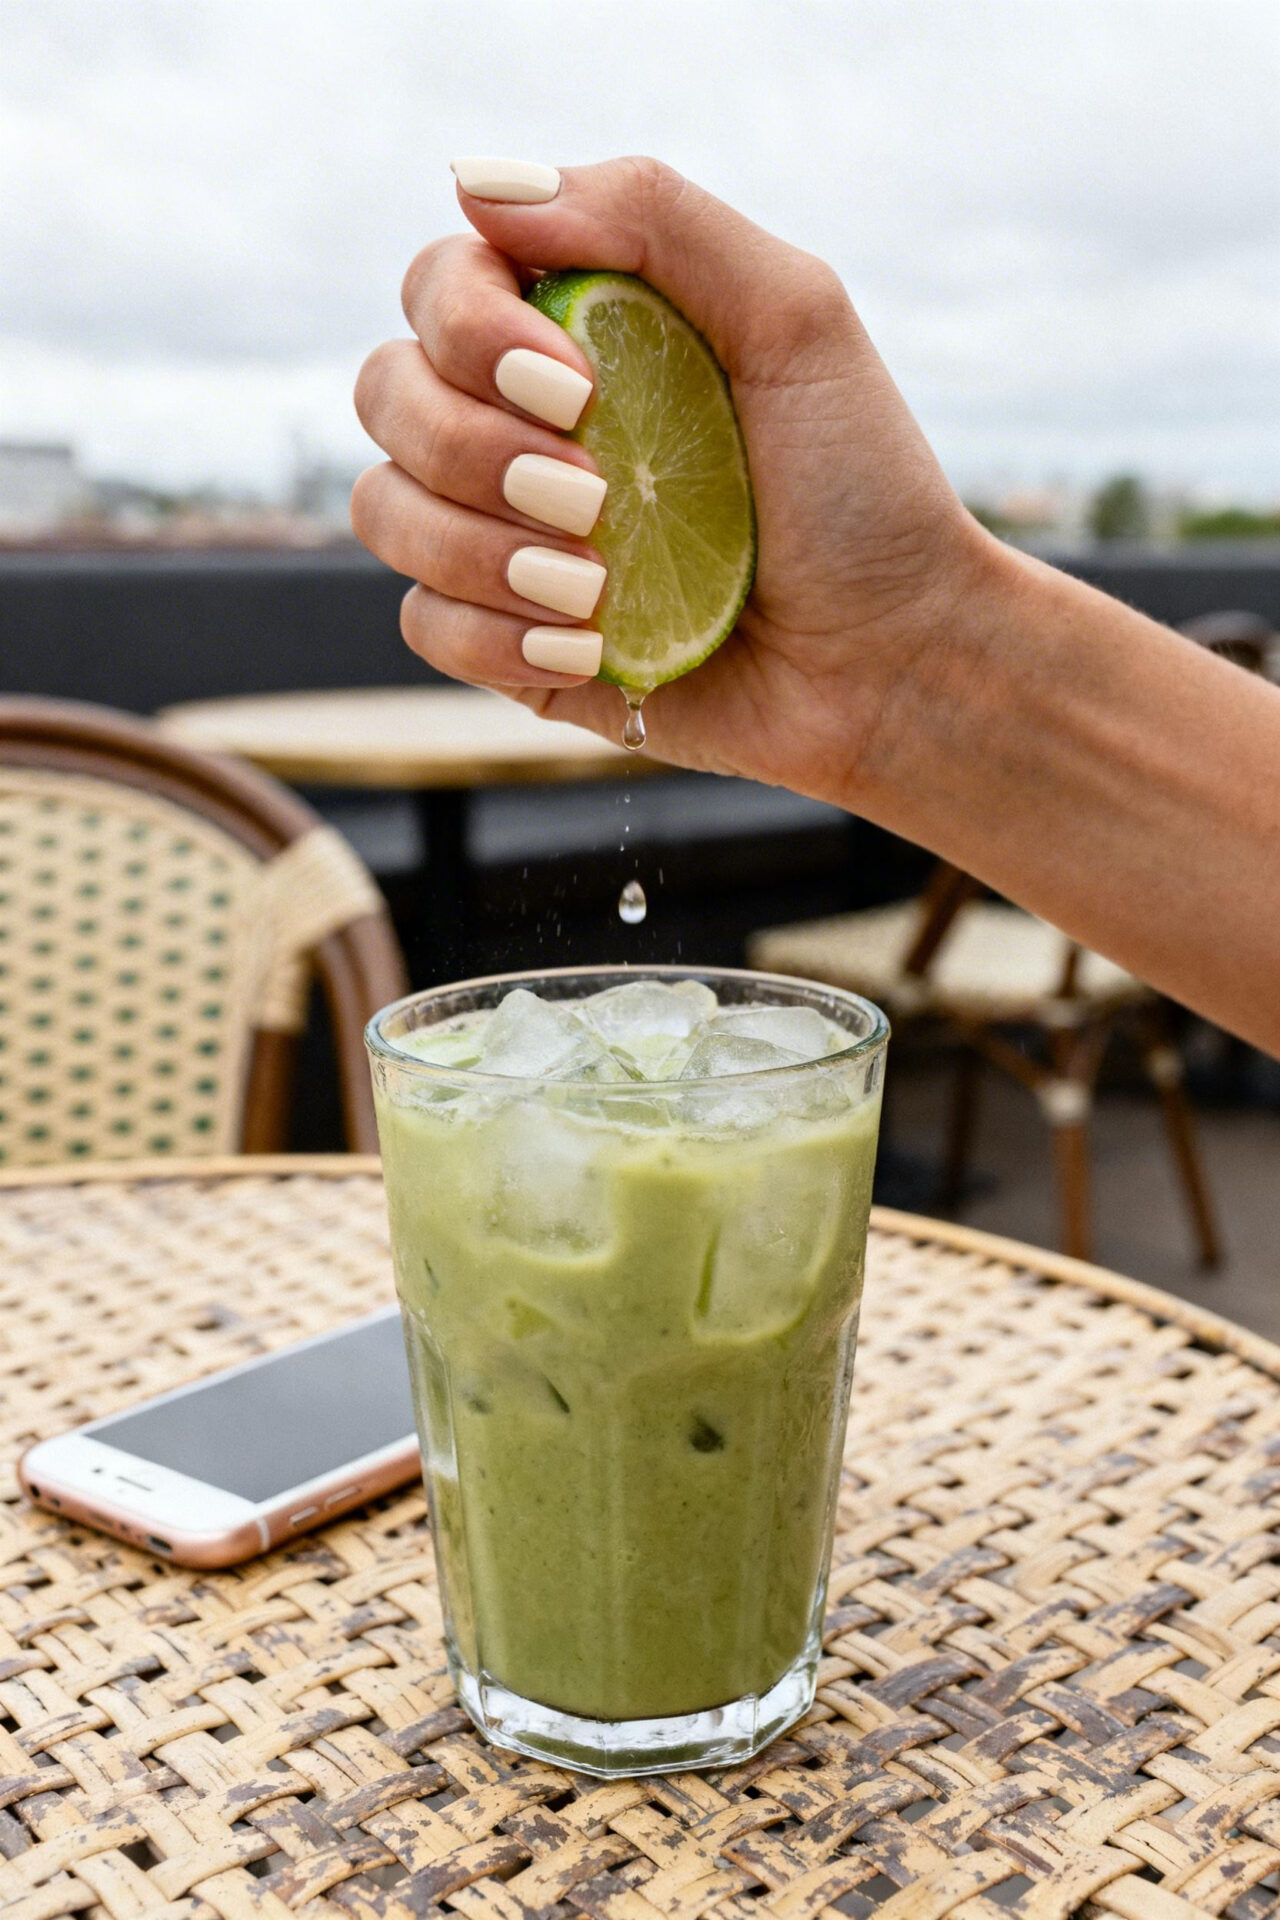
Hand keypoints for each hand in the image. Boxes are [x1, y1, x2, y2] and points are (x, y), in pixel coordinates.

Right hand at [352, 156, 991, 807]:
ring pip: (385, 510)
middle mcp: (522, 425)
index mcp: (576, 332)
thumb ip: (652, 217)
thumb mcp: (790, 315)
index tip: (577, 386)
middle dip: (471, 446)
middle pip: (387, 393)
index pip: (438, 286)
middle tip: (592, 492)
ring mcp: (507, 537)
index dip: (471, 330)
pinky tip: (589, 642)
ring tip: (598, 585)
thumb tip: (477, 182)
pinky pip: (423, 624)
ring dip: (480, 548)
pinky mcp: (509, 642)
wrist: (890, 659)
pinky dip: (494, 633)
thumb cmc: (859, 488)